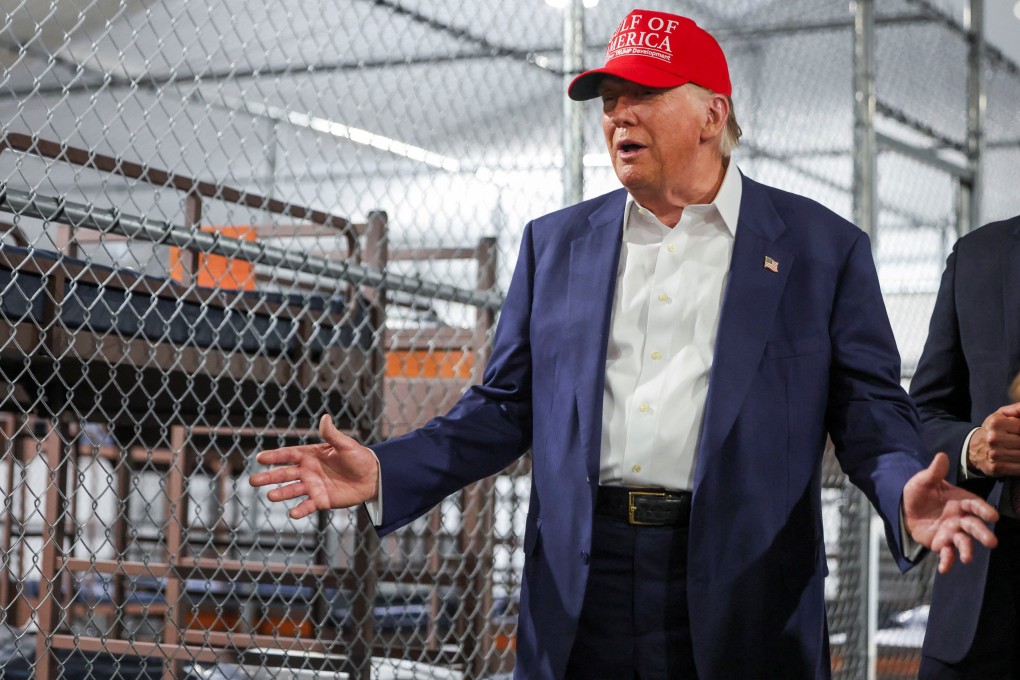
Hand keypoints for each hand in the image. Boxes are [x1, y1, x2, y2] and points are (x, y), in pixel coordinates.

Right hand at [249, 414, 379, 518]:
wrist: (373, 477)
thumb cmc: (359, 457)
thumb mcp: (346, 445)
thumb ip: (332, 434)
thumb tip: (325, 417)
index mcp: (311, 455)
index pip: (288, 455)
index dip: (274, 456)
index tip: (260, 458)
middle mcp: (308, 471)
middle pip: (284, 474)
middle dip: (269, 477)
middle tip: (252, 480)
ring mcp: (313, 486)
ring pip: (292, 490)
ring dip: (281, 493)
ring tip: (270, 496)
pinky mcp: (322, 500)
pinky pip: (308, 506)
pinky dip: (300, 510)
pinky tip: (292, 514)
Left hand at [903, 452, 998, 573]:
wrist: (905, 507)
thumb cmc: (919, 492)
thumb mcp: (923, 480)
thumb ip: (933, 472)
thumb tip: (941, 456)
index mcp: (960, 501)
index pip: (975, 505)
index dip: (984, 510)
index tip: (992, 516)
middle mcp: (960, 518)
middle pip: (974, 527)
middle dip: (982, 534)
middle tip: (992, 543)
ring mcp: (952, 532)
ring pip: (963, 542)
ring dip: (967, 550)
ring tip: (967, 559)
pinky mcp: (941, 543)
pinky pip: (946, 553)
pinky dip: (947, 561)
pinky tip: (944, 569)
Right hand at [967, 403, 1019, 476]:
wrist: (972, 449)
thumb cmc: (993, 430)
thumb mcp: (1001, 415)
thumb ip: (1017, 410)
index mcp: (996, 422)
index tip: (1018, 433)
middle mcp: (993, 438)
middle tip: (1018, 442)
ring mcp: (994, 454)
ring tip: (1017, 449)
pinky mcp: (996, 467)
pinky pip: (1019, 468)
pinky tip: (1017, 460)